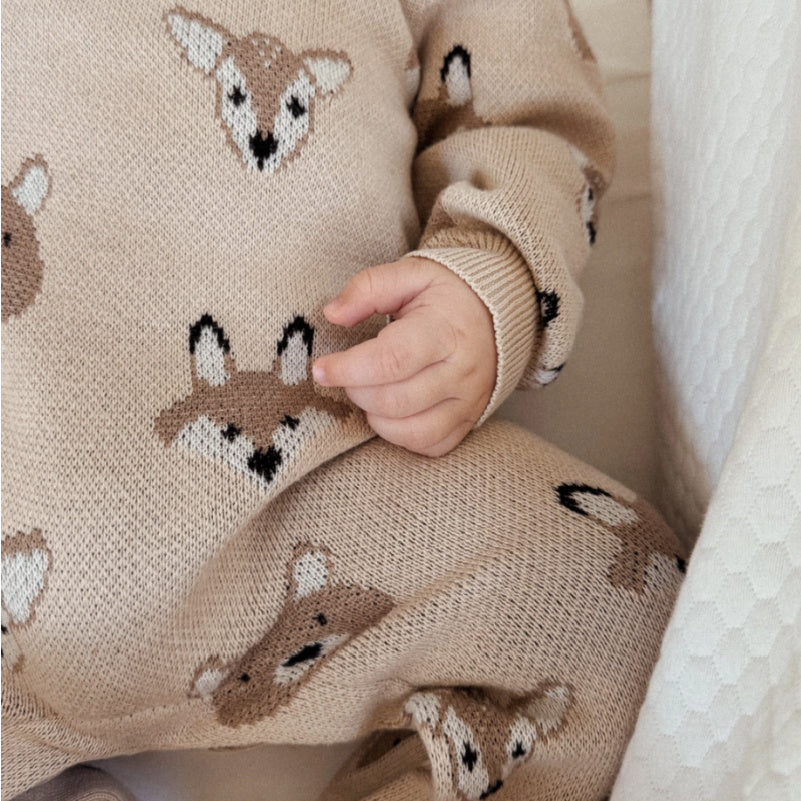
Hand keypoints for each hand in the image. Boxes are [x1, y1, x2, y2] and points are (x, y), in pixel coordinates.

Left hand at [313, 257, 495, 456]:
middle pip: (396, 401)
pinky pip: (430, 445)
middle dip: (357, 391)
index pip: (390, 360)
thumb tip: (332, 314)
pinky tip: (391, 412)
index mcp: (445, 330)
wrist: (498, 314)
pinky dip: (401, 436)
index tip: (321, 368)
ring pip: (411, 431)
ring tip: (369, 391)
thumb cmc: (447, 295)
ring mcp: (468, 401)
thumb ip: (368, 289)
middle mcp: (461, 371)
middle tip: (348, 374)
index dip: (348, 369)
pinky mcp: (468, 420)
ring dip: (375, 416)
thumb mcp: (410, 275)